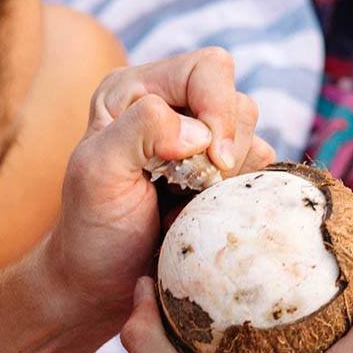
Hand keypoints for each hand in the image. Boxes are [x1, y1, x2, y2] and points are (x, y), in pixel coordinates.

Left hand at [46, 48, 275, 319]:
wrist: (103, 283)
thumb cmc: (93, 229)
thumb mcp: (97, 174)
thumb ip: (138, 130)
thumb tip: (198, 131)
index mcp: (135, 91)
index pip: (207, 69)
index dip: (219, 110)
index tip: (211, 163)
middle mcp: (171, 107)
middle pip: (238, 104)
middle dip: (223, 153)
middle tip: (188, 192)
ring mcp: (200, 144)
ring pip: (254, 139)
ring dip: (229, 180)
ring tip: (188, 207)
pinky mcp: (221, 177)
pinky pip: (259, 173)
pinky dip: (240, 196)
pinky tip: (203, 216)